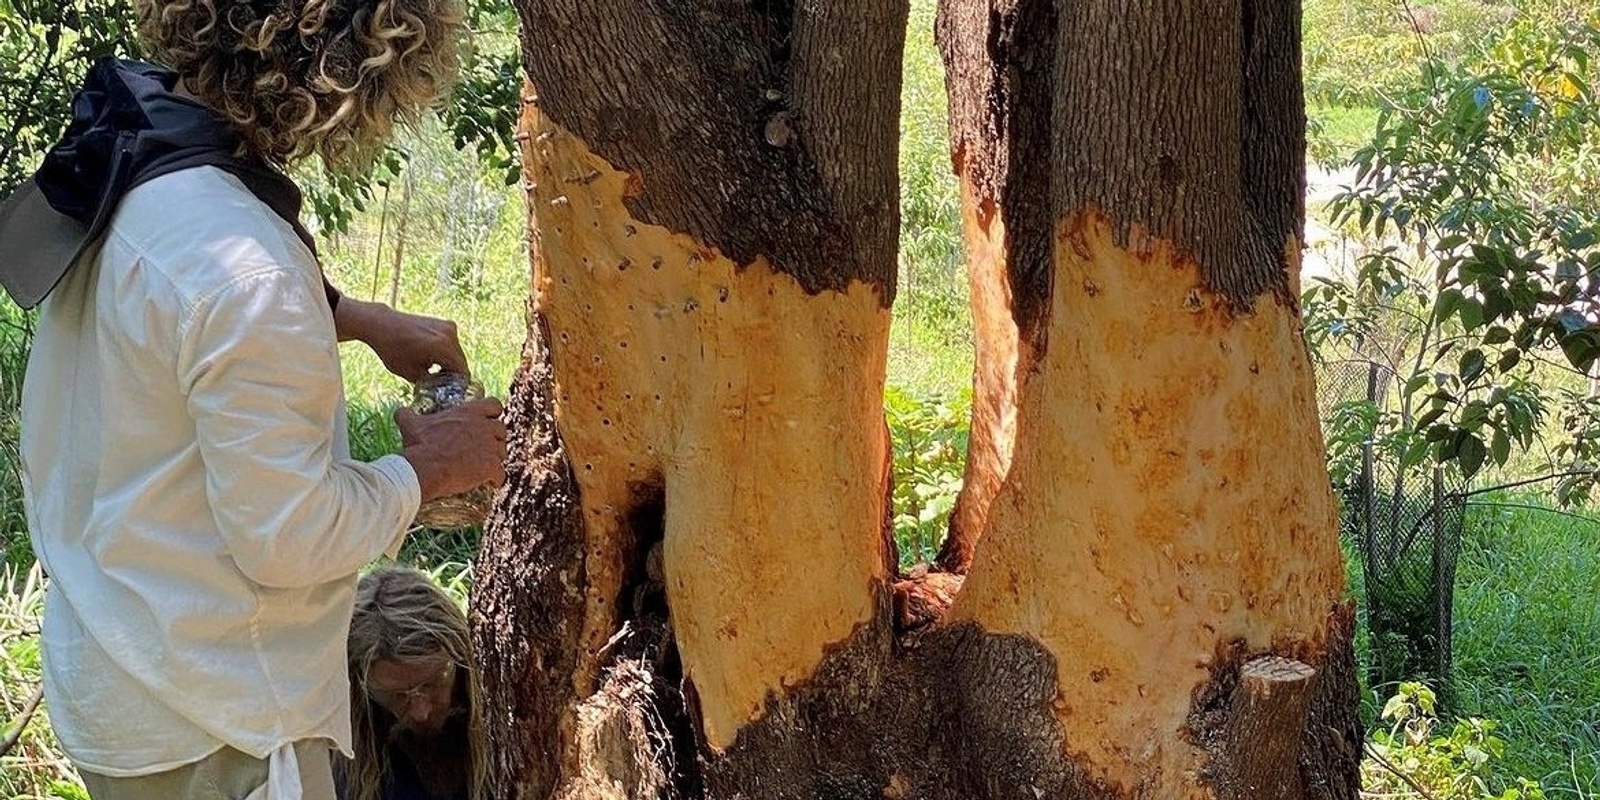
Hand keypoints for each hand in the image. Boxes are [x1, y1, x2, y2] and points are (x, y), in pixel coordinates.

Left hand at [336, 297, 469, 382]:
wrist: (381, 324)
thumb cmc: (391, 348)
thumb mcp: (410, 374)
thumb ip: (431, 383)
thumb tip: (443, 392)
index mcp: (443, 347)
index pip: (462, 372)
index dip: (457, 385)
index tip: (448, 392)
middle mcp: (450, 334)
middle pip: (461, 362)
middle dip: (453, 374)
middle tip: (439, 383)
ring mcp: (448, 326)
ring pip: (457, 353)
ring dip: (449, 363)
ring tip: (433, 369)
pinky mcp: (445, 323)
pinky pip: (452, 344)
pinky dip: (445, 352)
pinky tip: (431, 357)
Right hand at [396, 398, 507, 502]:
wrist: (426, 467)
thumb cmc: (421, 444)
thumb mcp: (412, 425)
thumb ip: (407, 415)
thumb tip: (399, 411)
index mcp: (469, 412)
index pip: (494, 404)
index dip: (492, 413)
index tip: (488, 420)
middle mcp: (484, 427)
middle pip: (502, 429)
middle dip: (495, 438)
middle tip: (485, 447)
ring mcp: (490, 447)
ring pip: (503, 452)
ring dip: (496, 458)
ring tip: (486, 465)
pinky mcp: (491, 467)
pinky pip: (501, 474)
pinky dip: (497, 479)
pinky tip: (492, 483)